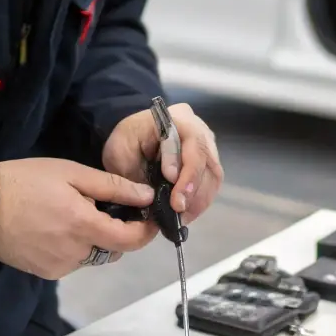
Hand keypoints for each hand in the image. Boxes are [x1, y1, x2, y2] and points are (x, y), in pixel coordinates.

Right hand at [0, 158, 155, 278]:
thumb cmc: (26, 182)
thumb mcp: (71, 173)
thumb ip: (113, 187)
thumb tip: (147, 196)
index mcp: (84, 227)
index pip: (130, 240)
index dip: (146, 231)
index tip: (151, 217)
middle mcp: (76, 254)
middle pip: (113, 249)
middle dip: (116, 231)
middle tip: (102, 206)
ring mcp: (59, 267)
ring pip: (93, 256)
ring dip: (94, 239)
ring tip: (72, 214)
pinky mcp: (45, 273)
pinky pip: (73, 262)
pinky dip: (75, 247)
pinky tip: (56, 228)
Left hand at [103, 102, 222, 225]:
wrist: (132, 138)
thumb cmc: (126, 142)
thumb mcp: (122, 152)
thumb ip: (140, 168)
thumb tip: (167, 184)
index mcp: (176, 119)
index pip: (193, 143)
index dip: (187, 173)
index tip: (175, 197)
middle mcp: (198, 129)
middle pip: (207, 161)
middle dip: (194, 191)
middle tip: (178, 212)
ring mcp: (206, 145)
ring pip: (213, 175)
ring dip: (199, 199)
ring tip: (182, 217)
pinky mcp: (208, 161)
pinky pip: (211, 183)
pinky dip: (200, 201)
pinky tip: (186, 213)